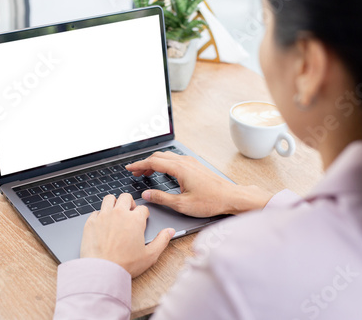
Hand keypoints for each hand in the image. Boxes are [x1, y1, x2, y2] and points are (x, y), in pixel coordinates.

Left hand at [80, 193, 175, 277]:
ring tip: (115, 212)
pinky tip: (102, 224)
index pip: (142, 208)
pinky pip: (96, 212)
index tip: (141, 220)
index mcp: (135, 220)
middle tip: (129, 212)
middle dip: (129, 203)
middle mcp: (119, 213)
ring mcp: (103, 216)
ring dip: (113, 203)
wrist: (102, 271)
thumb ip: (162, 241)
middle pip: (125, 197)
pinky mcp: (91, 222)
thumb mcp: (150, 255)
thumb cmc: (125, 265)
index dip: (143, 214)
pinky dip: (100, 215)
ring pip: (109, 198)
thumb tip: (169, 231)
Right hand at [126, 151, 272, 216]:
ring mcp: (191, 162)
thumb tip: (146, 195)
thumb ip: (161, 198)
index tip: (129, 168)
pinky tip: (162, 172)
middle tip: (135, 172)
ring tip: (145, 173)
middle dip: (144, 163)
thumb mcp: (182, 204)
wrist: (231, 197)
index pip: (153, 162)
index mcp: (180, 169)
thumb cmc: (210, 201)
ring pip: (167, 157)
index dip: (139, 165)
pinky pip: (175, 160)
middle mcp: (185, 162)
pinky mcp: (195, 166)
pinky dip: (164, 163)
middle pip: (159, 156)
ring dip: (154, 162)